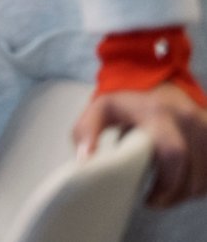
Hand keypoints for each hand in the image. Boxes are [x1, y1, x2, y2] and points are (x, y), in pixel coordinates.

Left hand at [75, 84, 206, 206]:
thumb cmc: (126, 102)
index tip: (148, 199)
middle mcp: (188, 119)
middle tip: (155, 200)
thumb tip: (85, 160)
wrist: (155, 80)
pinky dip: (198, 183)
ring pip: (204, 176)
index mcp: (159, 113)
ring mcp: (205, 127)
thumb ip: (86, 131)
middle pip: (193, 174)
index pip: (173, 154)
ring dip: (186, 191)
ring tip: (165, 191)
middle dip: (175, 194)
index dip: (165, 184)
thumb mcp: (100, 109)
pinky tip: (180, 181)